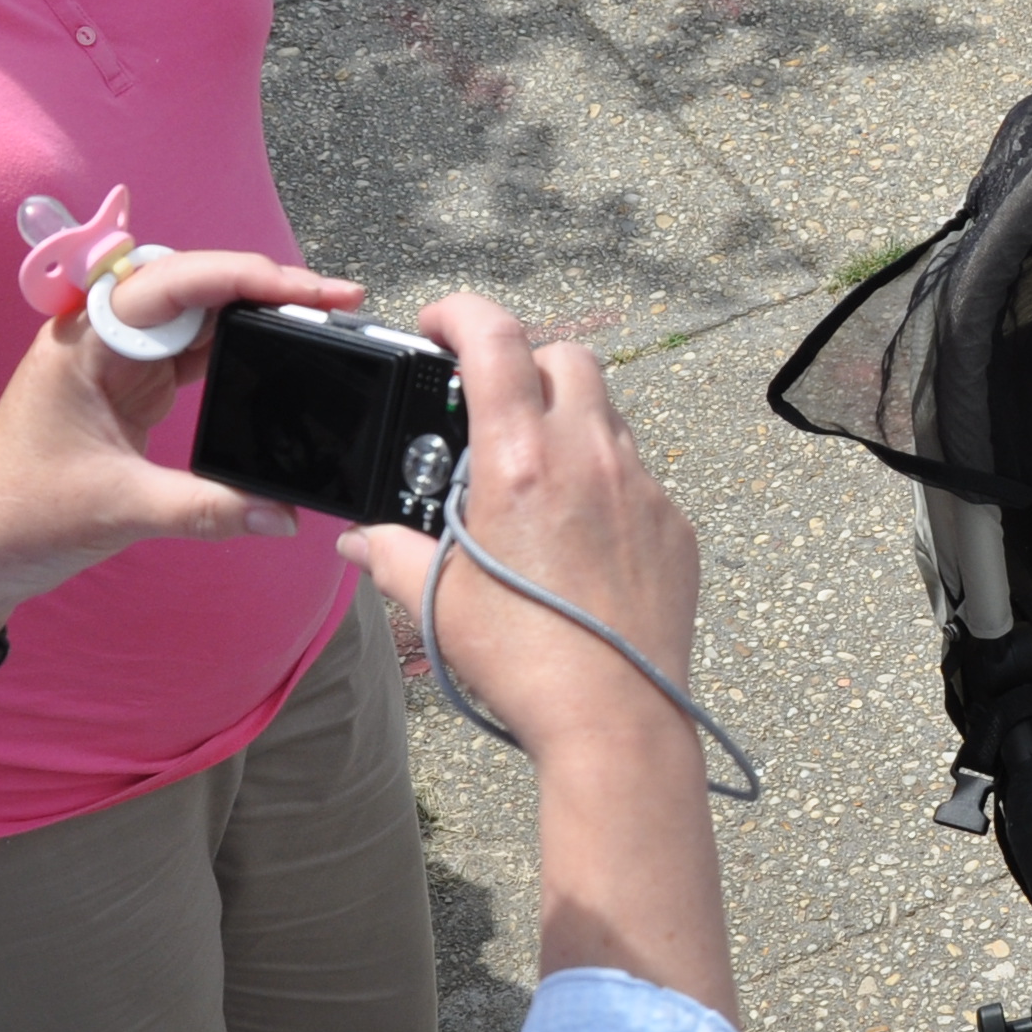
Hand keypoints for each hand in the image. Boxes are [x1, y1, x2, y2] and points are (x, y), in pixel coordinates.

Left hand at [0, 249, 363, 628]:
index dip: (249, 276)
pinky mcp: (132, 389)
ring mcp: (118, 362)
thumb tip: (284, 514)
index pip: (176, 282)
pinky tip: (282, 356)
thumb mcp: (121, 509)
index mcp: (85, 343)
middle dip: (267, 287)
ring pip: (200, 315)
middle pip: (195, 286)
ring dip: (259, 316)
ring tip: (323, 324)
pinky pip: (196, 353)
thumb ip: (209, 509)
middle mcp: (101, 338)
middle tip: (336, 304)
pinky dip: (240, 352)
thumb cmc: (20, 516)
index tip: (311, 291)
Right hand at [338, 296, 699, 761]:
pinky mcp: (673, 526)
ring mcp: (642, 489)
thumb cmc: (525, 662)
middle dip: (523, 364)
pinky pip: (637, 475)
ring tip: (531, 477)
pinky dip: (604, 480)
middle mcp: (591, 457)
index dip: (461, 313)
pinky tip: (577, 532)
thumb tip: (358, 538)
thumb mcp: (437, 601)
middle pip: (566, 358)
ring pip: (607, 415)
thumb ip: (389, 552)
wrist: (615, 719)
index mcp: (521, 461)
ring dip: (567, 421)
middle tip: (487, 405)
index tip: (439, 326)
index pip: (495, 339)